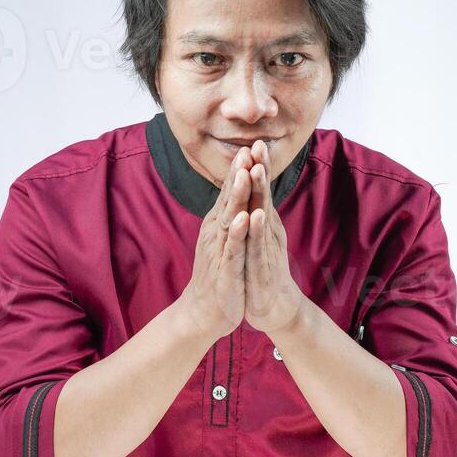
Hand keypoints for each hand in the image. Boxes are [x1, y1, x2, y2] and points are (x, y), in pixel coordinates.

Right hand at [179, 145, 253, 341]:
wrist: (204, 312)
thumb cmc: (219, 274)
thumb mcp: (226, 241)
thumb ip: (230, 216)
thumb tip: (236, 192)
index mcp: (220, 225)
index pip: (231, 192)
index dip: (241, 169)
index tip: (252, 144)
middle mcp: (216, 233)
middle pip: (228, 199)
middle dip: (238, 174)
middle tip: (247, 147)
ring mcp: (220, 250)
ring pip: (229, 218)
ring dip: (236, 197)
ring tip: (244, 174)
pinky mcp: (225, 270)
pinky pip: (232, 249)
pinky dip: (238, 233)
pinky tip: (244, 218)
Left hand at [243, 140, 304, 335]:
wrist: (274, 309)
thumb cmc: (262, 272)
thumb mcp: (257, 240)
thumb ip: (257, 217)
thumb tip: (256, 194)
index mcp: (263, 225)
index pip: (259, 191)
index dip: (257, 167)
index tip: (254, 140)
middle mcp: (268, 233)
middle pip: (264, 196)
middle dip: (261, 170)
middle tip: (260, 143)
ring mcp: (266, 250)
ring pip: (262, 217)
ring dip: (260, 193)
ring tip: (257, 170)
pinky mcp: (262, 269)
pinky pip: (258, 247)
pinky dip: (255, 230)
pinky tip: (254, 215)